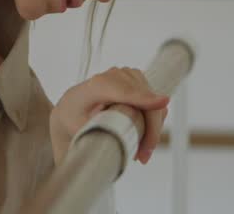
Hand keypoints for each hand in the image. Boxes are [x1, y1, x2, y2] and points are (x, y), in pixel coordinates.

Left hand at [49, 67, 168, 166]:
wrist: (71, 108)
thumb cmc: (72, 119)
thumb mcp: (78, 130)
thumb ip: (95, 135)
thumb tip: (115, 147)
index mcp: (95, 86)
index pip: (121, 90)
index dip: (141, 97)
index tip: (162, 102)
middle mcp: (113, 76)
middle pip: (144, 99)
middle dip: (150, 129)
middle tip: (143, 156)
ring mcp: (127, 77)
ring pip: (152, 101)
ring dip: (152, 128)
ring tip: (141, 152)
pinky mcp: (137, 82)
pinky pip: (154, 103)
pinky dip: (152, 122)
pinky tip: (142, 139)